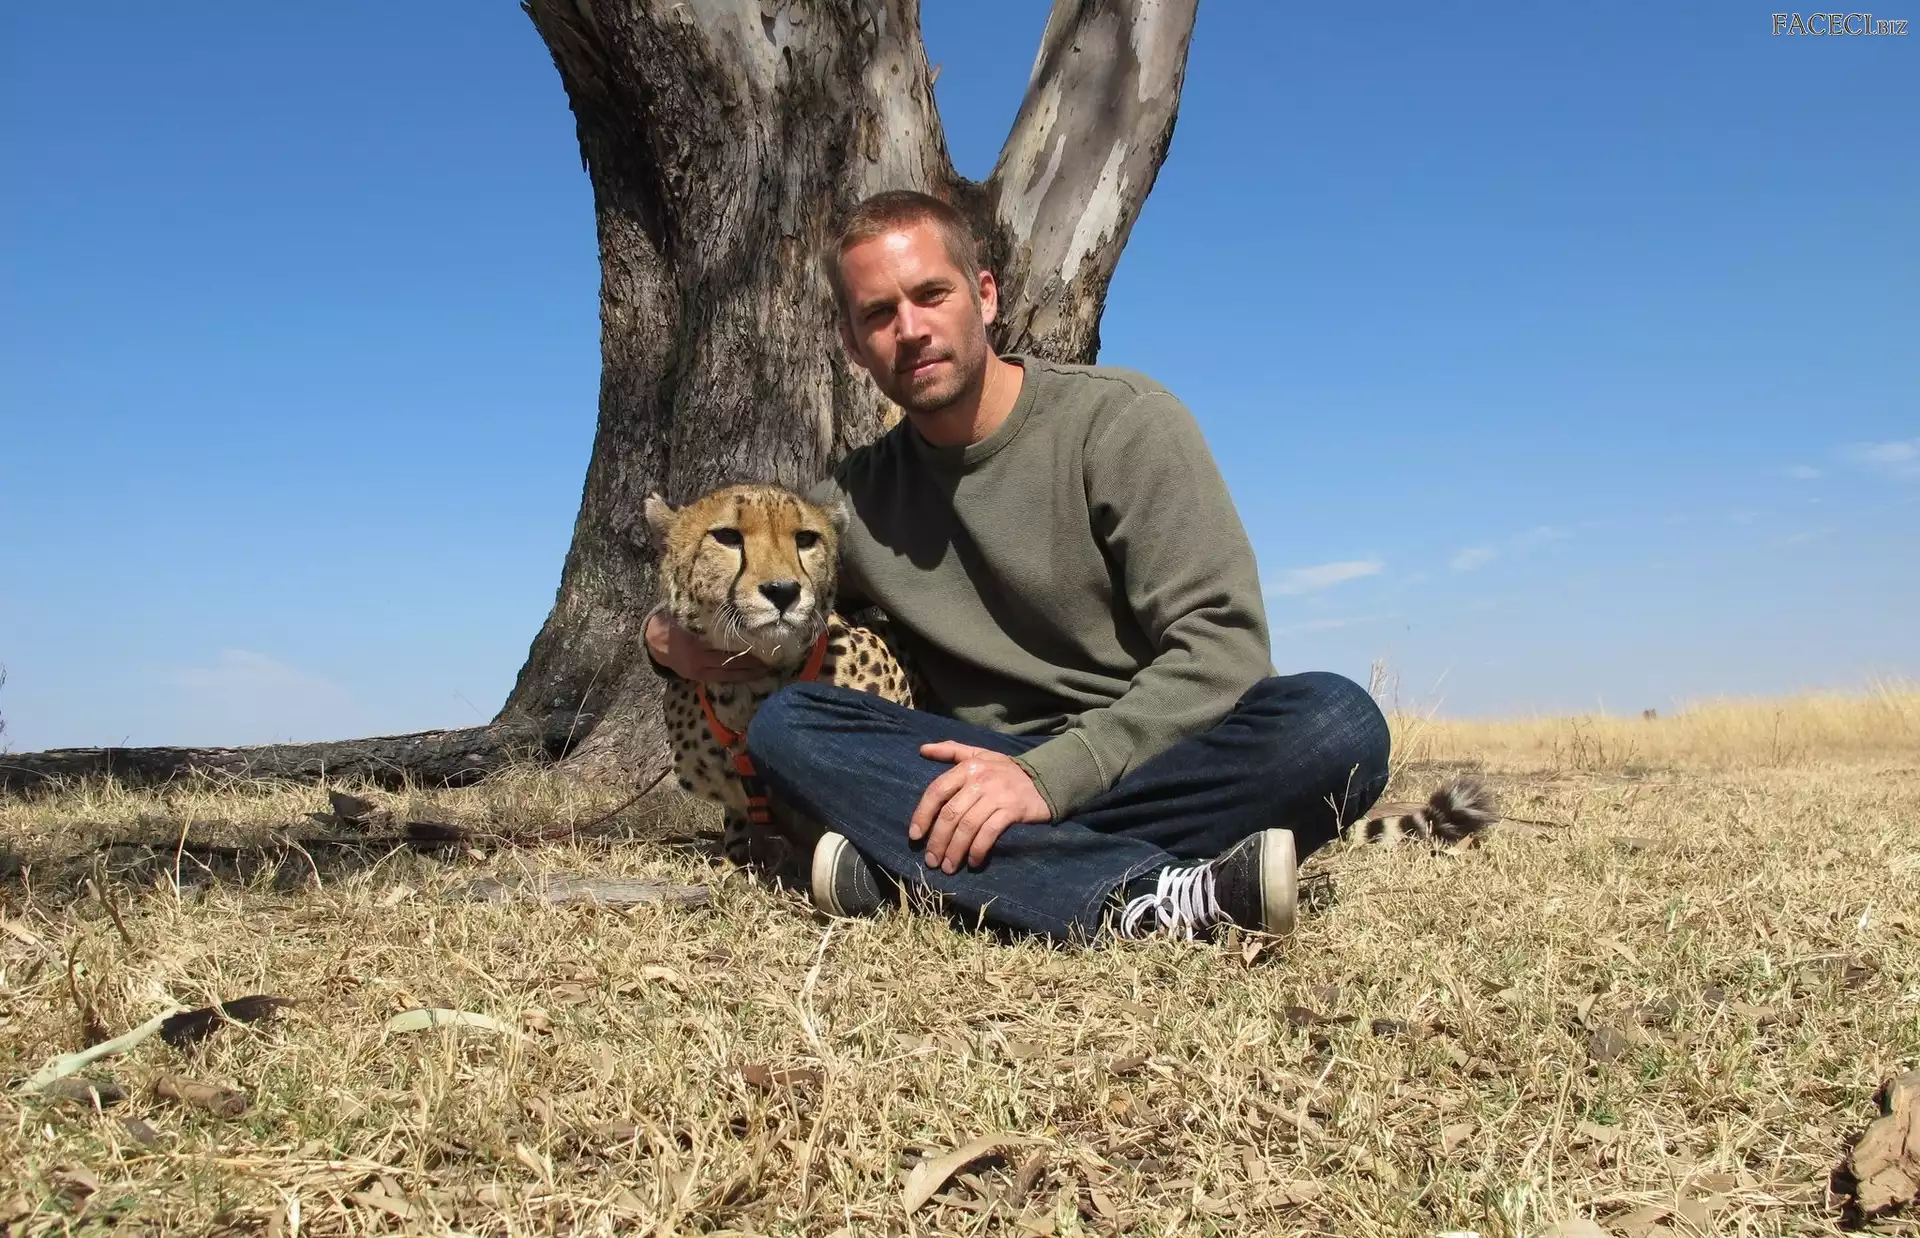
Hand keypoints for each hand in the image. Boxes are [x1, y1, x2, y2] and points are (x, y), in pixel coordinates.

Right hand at [645, 610, 768, 681]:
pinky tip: (756, 673)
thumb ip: (710, 611)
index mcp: (694, 632)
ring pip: (730, 669)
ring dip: (751, 668)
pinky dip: (741, 676)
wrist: (656, 641)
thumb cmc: (679, 620)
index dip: (746, 636)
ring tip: (771, 664)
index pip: (725, 636)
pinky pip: (724, 678)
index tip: (765, 633)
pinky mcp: (699, 676)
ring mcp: (698, 667)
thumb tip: (741, 602)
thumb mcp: (691, 612)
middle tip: (776, 651)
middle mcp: (696, 652)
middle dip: (754, 654)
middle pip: (731, 654)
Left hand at [911, 742, 1051, 872]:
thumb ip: (951, 751)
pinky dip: (978, 850)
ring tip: (949, 867)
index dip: (923, 814)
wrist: (1046, 778)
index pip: (937, 791)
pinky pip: (989, 833)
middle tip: (932, 861)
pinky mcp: (1012, 810)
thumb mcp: (980, 754)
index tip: (915, 836)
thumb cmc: (1007, 770)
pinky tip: (973, 863)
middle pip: (950, 814)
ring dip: (955, 850)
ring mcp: (996, 795)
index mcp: (968, 766)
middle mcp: (979, 780)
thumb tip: (922, 749)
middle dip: (938, 840)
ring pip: (967, 826)